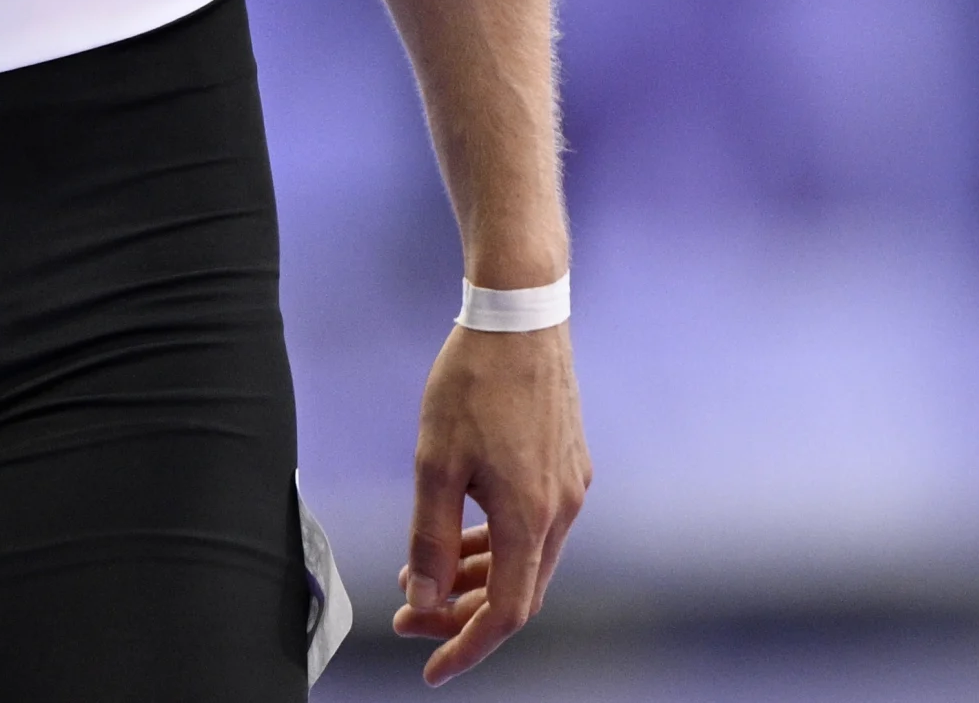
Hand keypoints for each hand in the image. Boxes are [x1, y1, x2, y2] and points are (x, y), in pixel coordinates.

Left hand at [393, 322, 588, 681]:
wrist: (521, 312)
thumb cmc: (474, 380)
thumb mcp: (435, 462)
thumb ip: (430, 539)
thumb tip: (425, 601)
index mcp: (530, 516)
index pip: (506, 612)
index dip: (467, 647)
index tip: (432, 668)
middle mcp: (561, 510)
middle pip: (518, 592)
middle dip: (462, 616)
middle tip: (409, 620)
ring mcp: (569, 487)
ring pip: (526, 560)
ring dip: (476, 579)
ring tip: (422, 582)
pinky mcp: (567, 465)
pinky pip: (533, 528)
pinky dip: (496, 545)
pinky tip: (460, 538)